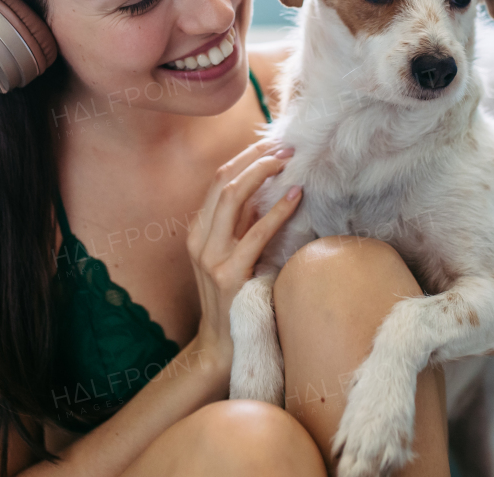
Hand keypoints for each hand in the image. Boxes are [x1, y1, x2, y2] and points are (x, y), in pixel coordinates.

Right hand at [186, 139, 302, 387]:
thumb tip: (273, 192)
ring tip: (289, 162)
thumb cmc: (235, 300)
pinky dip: (277, 210)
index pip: (218, 180)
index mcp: (197, 231)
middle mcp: (198, 239)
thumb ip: (243, 228)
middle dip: (255, 157)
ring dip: (262, 173)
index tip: (272, 145)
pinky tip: (296, 197)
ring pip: (231, 196)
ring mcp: (210, 256)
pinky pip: (255, 233)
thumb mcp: (233, 257)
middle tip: (286, 147)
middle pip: (223, 180)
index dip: (245, 157)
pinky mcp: (228, 275)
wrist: (221, 348)